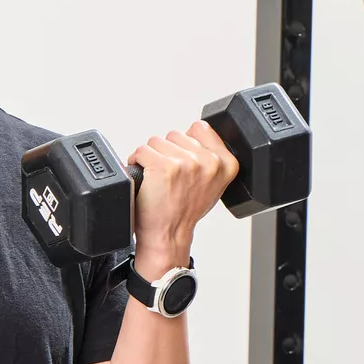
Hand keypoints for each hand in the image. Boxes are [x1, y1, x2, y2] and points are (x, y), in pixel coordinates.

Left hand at [127, 120, 240, 275]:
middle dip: (167, 152)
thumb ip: (209, 158)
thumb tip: (193, 135)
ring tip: (158, 179)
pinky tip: (147, 179)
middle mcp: (209, 162)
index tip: (182, 162)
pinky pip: (141, 151)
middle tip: (168, 177)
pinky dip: (137, 162)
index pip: (201, 128)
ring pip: (156, 141)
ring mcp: (187, 163)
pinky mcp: (164, 166)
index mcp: (226, 163)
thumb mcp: (212, 184)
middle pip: (175, 134)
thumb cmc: (184, 212)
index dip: (185, 143)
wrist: (169, 235)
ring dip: (151, 157)